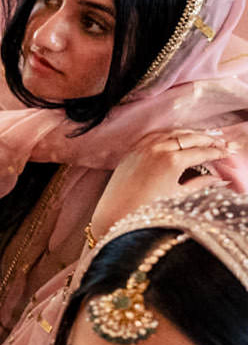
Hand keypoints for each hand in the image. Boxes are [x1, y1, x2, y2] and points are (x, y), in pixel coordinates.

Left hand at [89, 127, 243, 237]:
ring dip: (191, 133)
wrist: (115, 212)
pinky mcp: (133, 149)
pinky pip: (156, 134)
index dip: (218, 152)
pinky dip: (171, 133)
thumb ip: (201, 184)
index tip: (229, 152)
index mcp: (172, 160)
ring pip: (174, 132)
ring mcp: (143, 146)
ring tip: (205, 138)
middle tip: (223, 143)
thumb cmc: (147, 209)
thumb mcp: (179, 196)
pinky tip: (179, 136)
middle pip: (191, 137)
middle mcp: (158, 149)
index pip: (202, 151)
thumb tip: (220, 179)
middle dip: (209, 139)